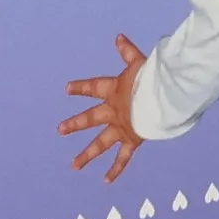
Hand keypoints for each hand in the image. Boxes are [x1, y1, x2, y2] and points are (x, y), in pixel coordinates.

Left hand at [59, 35, 148, 180]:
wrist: (158, 100)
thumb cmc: (151, 79)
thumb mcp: (138, 62)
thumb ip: (127, 51)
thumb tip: (118, 36)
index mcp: (113, 91)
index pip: (92, 88)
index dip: (80, 88)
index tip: (67, 89)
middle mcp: (113, 111)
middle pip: (90, 118)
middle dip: (74, 124)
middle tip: (60, 130)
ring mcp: (120, 128)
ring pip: (100, 144)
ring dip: (86, 155)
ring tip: (74, 166)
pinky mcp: (132, 141)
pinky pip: (122, 159)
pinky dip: (115, 170)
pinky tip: (105, 181)